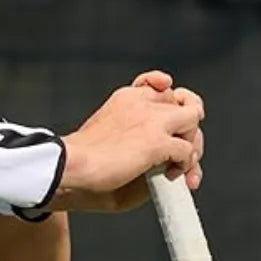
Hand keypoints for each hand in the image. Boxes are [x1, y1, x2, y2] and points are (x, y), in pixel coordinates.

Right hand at [52, 70, 205, 212]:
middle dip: (188, 128)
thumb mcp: (109, 138)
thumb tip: (156, 159)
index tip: (171, 116)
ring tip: (180, 166)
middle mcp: (143, 103)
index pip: (161, 86)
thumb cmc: (79, 163)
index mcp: (126, 98)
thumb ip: (132, 137)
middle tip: (183, 153)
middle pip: (184, 104)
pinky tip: (172, 175)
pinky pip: (187, 149)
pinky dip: (185, 164)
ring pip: (193, 120)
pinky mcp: (157, 142)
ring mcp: (152, 121)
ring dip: (191, 145)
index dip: (173, 99)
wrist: (68, 167)